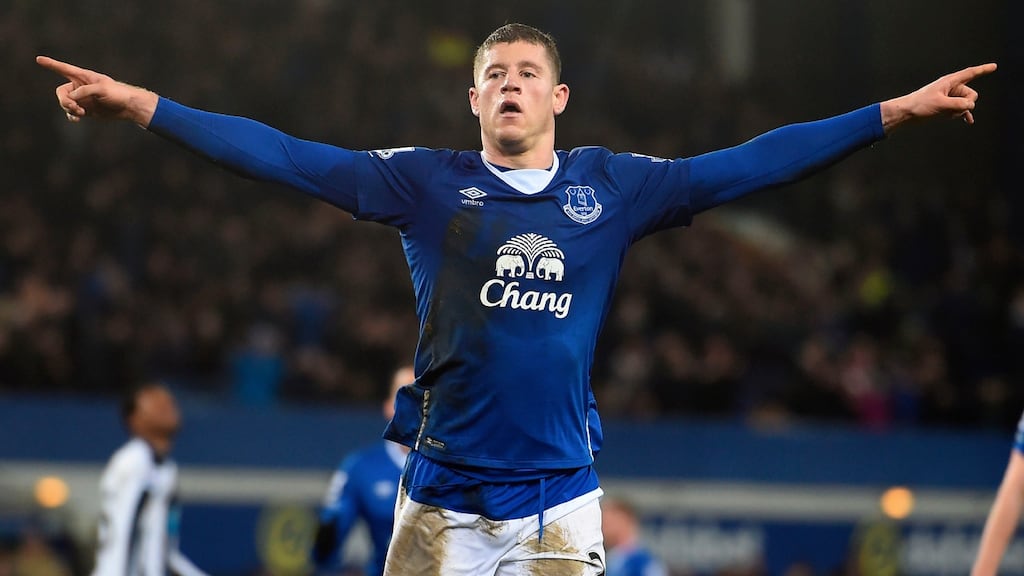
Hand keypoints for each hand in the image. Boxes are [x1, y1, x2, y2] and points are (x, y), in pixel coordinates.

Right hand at [36, 56, 158, 126]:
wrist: (128, 107)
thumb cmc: (118, 93)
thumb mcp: (101, 89)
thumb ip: (84, 92)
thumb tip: (71, 98)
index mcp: (84, 77)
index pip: (64, 69)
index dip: (51, 64)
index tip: (38, 59)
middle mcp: (80, 86)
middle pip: (61, 92)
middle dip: (65, 101)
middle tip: (76, 108)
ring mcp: (82, 98)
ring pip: (66, 103)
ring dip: (70, 109)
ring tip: (81, 113)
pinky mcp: (86, 109)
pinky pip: (72, 112)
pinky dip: (72, 115)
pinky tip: (77, 118)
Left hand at [880, 63, 996, 132]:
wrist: (906, 114)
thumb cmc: (920, 105)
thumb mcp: (941, 104)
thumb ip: (959, 104)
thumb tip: (971, 105)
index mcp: (949, 82)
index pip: (970, 74)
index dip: (983, 70)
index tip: (994, 66)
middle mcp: (951, 88)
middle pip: (971, 94)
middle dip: (967, 103)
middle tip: (952, 109)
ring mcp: (949, 97)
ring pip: (966, 104)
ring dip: (960, 111)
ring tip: (946, 114)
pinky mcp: (946, 106)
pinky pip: (960, 109)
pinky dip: (964, 114)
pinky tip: (968, 122)